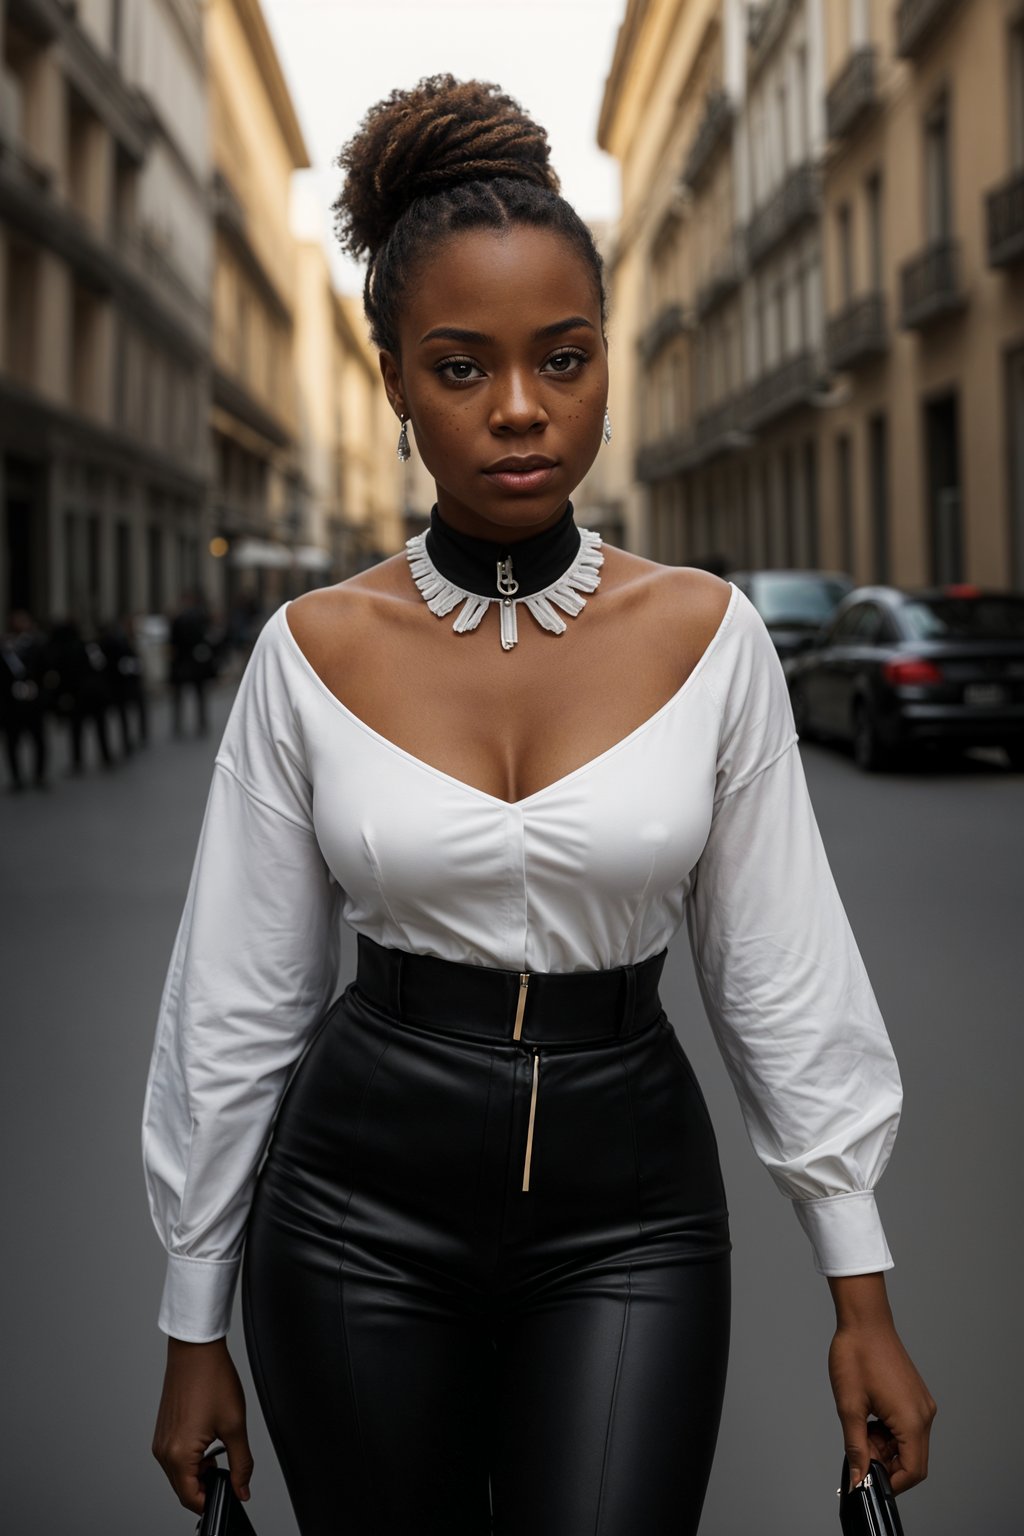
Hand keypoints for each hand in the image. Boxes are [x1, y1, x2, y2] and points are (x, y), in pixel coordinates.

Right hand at [152, 1336, 253, 1514]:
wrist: (196, 1350)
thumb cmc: (212, 1379)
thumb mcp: (235, 1426)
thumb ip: (241, 1464)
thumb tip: (242, 1489)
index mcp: (178, 1454)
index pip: (191, 1498)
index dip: (212, 1500)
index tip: (228, 1494)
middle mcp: (163, 1450)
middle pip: (183, 1487)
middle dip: (206, 1484)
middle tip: (227, 1467)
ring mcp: (160, 1440)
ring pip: (179, 1473)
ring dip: (199, 1470)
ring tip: (218, 1447)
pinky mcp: (162, 1431)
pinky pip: (174, 1457)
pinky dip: (190, 1457)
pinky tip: (207, 1438)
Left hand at [827, 1274, 936, 1494]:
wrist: (864, 1321)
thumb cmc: (857, 1356)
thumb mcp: (850, 1407)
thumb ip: (856, 1448)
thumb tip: (858, 1479)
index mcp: (912, 1420)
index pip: (914, 1471)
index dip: (891, 1483)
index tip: (868, 1480)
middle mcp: (924, 1414)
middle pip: (913, 1460)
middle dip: (886, 1463)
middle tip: (860, 1449)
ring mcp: (922, 1404)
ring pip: (909, 1444)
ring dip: (886, 1446)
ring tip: (861, 1428)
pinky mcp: (915, 1396)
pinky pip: (908, 1427)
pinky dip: (889, 1431)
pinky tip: (870, 1417)